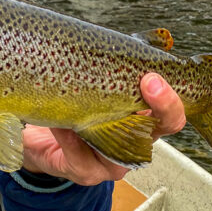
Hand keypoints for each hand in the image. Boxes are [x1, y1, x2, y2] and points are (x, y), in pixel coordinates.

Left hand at [21, 73, 185, 185]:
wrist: (40, 136)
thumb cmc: (72, 103)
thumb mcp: (93, 81)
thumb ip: (114, 64)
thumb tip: (141, 38)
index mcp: (141, 119)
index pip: (170, 114)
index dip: (171, 98)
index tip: (153, 77)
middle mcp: (134, 142)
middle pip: (159, 132)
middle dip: (161, 108)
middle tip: (148, 83)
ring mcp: (112, 162)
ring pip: (121, 152)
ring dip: (102, 122)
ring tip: (83, 98)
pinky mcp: (86, 172)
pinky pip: (82, 157)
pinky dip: (70, 137)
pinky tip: (59, 122)